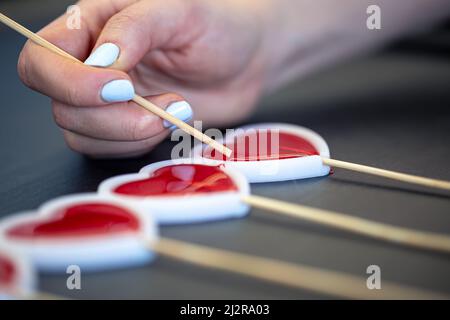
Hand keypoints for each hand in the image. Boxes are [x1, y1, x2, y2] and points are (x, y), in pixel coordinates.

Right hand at [18, 0, 270, 157]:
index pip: (41, 59)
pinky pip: (109, 149)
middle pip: (60, 105)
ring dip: (129, 132)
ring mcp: (108, 100)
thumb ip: (134, 27)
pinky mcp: (127, 126)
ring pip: (82, 133)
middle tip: (157, 107)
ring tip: (176, 108)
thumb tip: (99, 61)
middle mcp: (92, 65)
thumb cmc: (219, 26)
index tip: (122, 87)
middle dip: (109, 117)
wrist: (250, 61)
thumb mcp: (180, 11)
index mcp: (92, 26)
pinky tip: (170, 121)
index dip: (70, 82)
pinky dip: (138, 143)